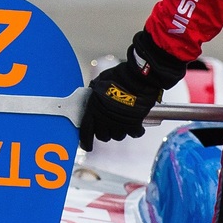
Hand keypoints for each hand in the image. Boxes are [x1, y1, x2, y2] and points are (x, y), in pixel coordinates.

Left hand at [78, 32, 184, 150]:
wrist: (137, 78)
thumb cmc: (118, 77)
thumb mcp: (99, 82)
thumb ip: (95, 93)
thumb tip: (93, 95)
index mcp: (94, 109)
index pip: (86, 131)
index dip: (85, 141)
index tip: (86, 146)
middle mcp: (105, 119)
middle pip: (102, 136)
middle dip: (104, 133)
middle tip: (108, 126)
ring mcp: (119, 123)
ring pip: (117, 136)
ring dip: (119, 131)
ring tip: (122, 123)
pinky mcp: (134, 124)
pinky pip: (134, 134)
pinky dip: (136, 131)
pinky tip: (136, 127)